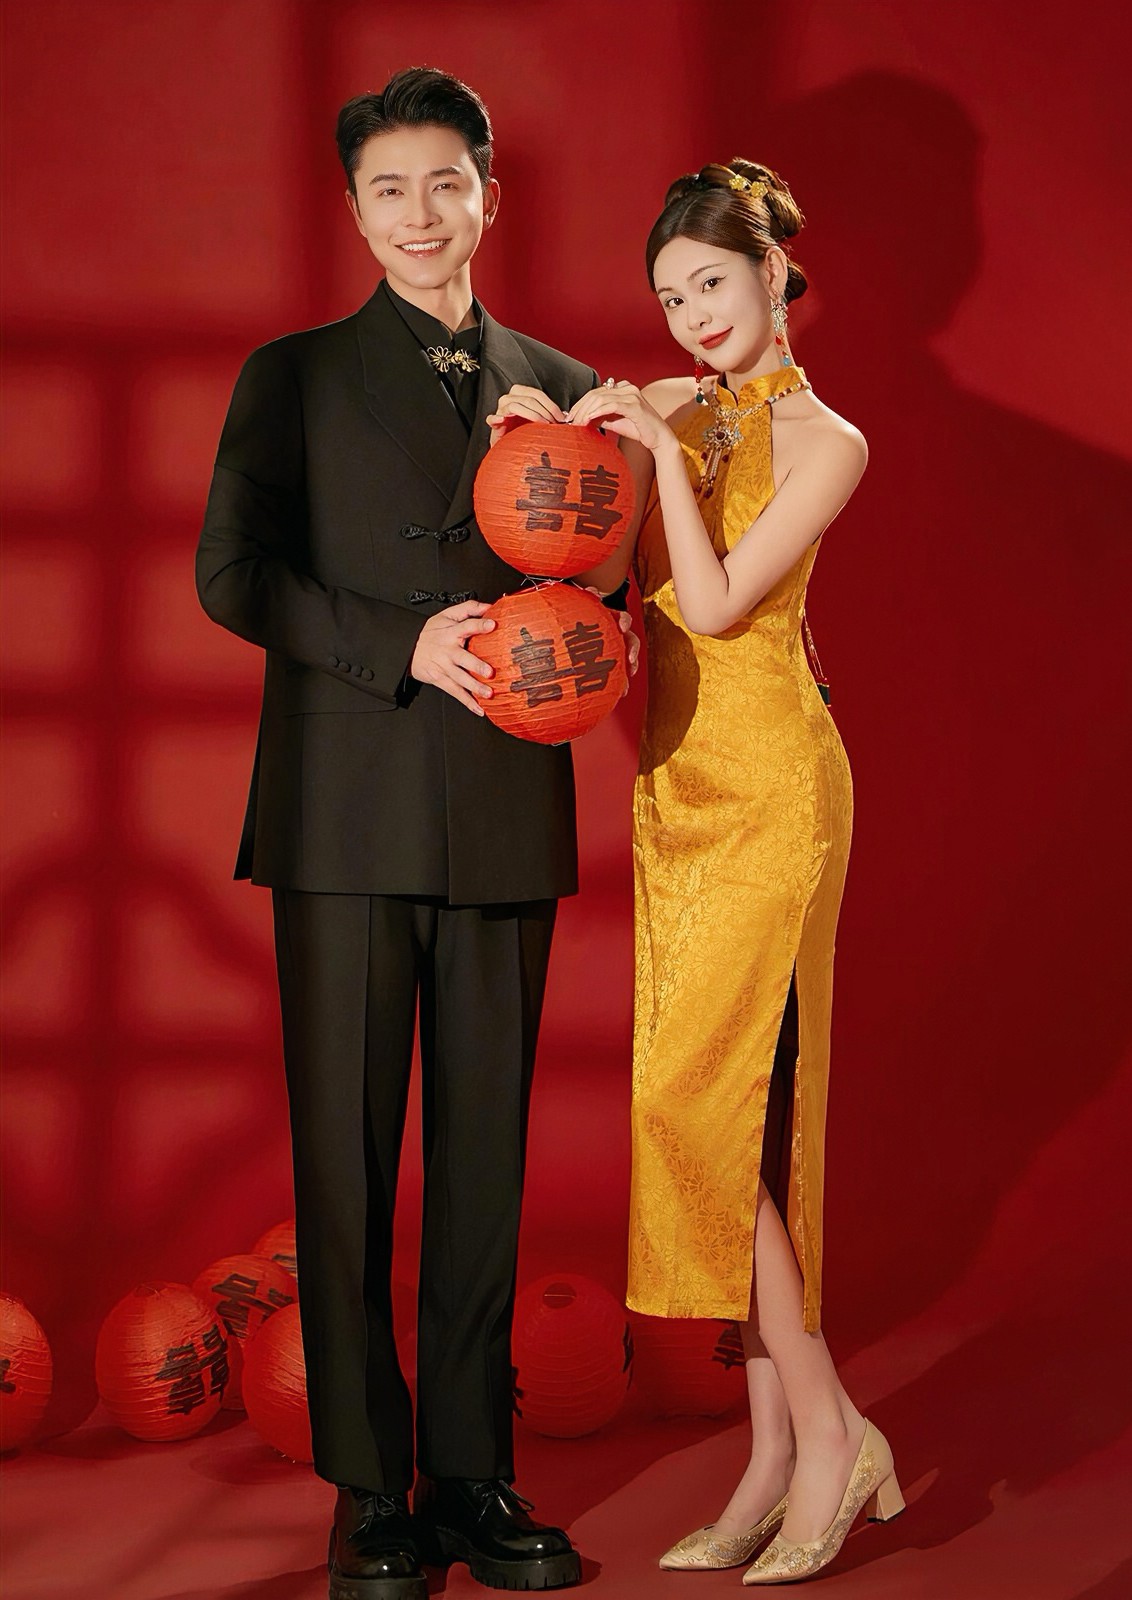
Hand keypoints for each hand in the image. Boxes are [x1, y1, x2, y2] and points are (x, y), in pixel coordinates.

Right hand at [409, 600, 495, 714]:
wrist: (407, 648)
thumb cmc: (431, 632)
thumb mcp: (446, 615)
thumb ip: (469, 608)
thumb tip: (490, 606)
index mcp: (452, 632)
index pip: (467, 626)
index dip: (479, 625)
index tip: (492, 625)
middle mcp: (449, 650)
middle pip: (464, 658)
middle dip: (476, 665)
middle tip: (489, 672)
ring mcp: (444, 667)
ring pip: (461, 678)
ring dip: (475, 687)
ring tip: (488, 693)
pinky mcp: (441, 679)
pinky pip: (455, 692)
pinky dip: (467, 702)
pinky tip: (479, 709)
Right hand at [485, 384, 564, 445]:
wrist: (508, 443)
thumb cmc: (523, 429)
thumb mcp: (538, 419)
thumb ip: (548, 414)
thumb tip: (564, 416)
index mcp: (520, 393)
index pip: (537, 394)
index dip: (551, 405)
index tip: (561, 417)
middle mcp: (509, 398)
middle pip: (529, 399)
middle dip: (544, 411)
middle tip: (553, 423)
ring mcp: (501, 408)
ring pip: (516, 406)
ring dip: (532, 415)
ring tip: (542, 425)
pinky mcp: (493, 421)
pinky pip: (492, 418)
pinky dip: (496, 418)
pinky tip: (502, 420)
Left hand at [567, 381, 674, 455]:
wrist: (659, 439)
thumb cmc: (638, 430)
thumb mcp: (614, 422)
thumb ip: (599, 417)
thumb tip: (581, 418)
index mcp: (622, 388)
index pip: (595, 392)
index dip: (580, 404)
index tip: (570, 417)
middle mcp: (627, 387)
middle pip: (595, 394)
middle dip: (580, 408)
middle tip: (570, 421)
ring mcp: (632, 394)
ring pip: (601, 398)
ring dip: (586, 411)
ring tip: (577, 423)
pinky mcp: (635, 404)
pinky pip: (611, 405)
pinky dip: (597, 413)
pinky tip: (588, 421)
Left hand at [583, 588, 640, 696]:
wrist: (574, 626)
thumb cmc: (577, 616)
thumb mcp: (581, 606)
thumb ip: (586, 598)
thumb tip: (592, 591)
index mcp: (610, 620)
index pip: (622, 618)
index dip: (624, 622)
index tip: (621, 627)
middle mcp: (616, 634)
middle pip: (630, 640)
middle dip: (633, 650)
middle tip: (630, 660)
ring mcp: (616, 648)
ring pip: (628, 658)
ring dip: (630, 669)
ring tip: (628, 680)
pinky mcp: (613, 662)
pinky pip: (620, 673)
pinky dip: (622, 683)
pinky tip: (621, 694)